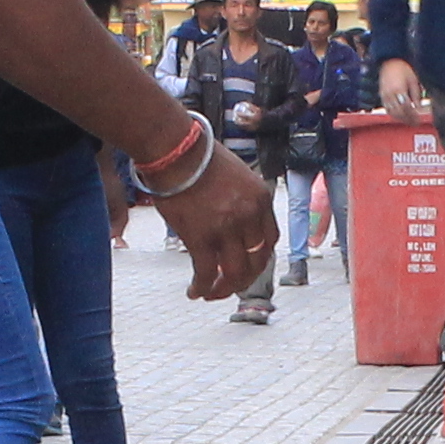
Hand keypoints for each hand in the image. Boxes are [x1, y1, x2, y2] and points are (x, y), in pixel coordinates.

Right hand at [154, 145, 275, 299]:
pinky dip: (201, 287)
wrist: (175, 149)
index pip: (269, 239)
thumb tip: (231, 219)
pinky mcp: (201, 237)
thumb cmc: (197, 156)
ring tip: (210, 294)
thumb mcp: (235, 175)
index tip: (246, 264)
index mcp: (260, 199)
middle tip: (228, 285)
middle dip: (243, 279)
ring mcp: (226, 228)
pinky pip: (206, 272)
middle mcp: (249, 215)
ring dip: (224, 289)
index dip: (258, 257)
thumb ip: (240, 199)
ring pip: (235, 273)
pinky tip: (194, 292)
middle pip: (257, 261)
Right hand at [377, 60, 428, 121]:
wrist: (389, 62)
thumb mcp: (413, 80)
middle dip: (408, 119)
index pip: (406, 107)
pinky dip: (395, 115)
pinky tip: (401, 117)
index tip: (419, 119)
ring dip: (401, 119)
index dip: (413, 115)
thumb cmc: (403, 69)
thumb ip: (416, 95)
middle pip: (399, 112)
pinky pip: (388, 110)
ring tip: (410, 121)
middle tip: (416, 123)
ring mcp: (384, 96)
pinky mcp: (382, 97)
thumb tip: (419, 108)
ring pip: (392, 112)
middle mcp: (390, 94)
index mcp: (398, 89)